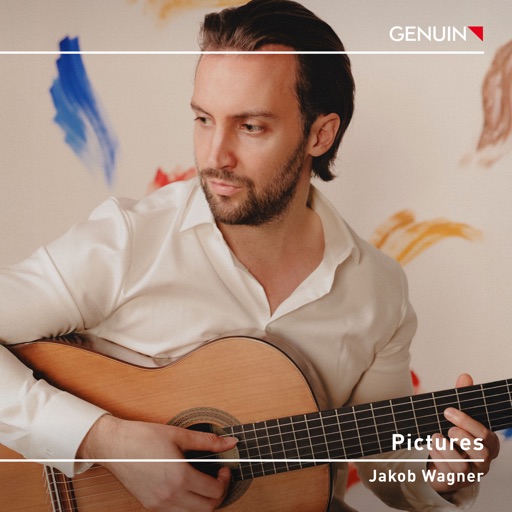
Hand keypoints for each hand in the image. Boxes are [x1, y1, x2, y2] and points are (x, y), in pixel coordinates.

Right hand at [78, 415, 237, 510]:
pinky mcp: (150, 505)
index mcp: (179, 478)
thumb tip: (230, 442)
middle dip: (218, 494)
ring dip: (203, 501)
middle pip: (207, 508)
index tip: (224, 469)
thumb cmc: (143, 437)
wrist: (114, 445)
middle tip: (218, 477)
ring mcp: (158, 504)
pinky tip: (187, 486)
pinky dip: (187, 504)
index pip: (214, 492)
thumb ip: (208, 441)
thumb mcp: (179, 434)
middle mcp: (169, 496)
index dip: (225, 481)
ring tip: (204, 482)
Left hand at [427, 374, 499, 493]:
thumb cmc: (454, 434)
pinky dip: (438, 458)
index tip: (448, 410)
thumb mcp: (457, 414)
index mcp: (489, 443)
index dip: (467, 422)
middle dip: (463, 438)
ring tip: (435, 437)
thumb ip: (462, 397)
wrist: (442, 457)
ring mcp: (470, 473)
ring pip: (463, 466)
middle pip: (481, 453)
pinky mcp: (455, 481)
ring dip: (447, 450)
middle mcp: (483, 461)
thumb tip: (465, 376)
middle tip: (447, 428)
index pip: (486, 435)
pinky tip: (431, 446)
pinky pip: (448, 474)